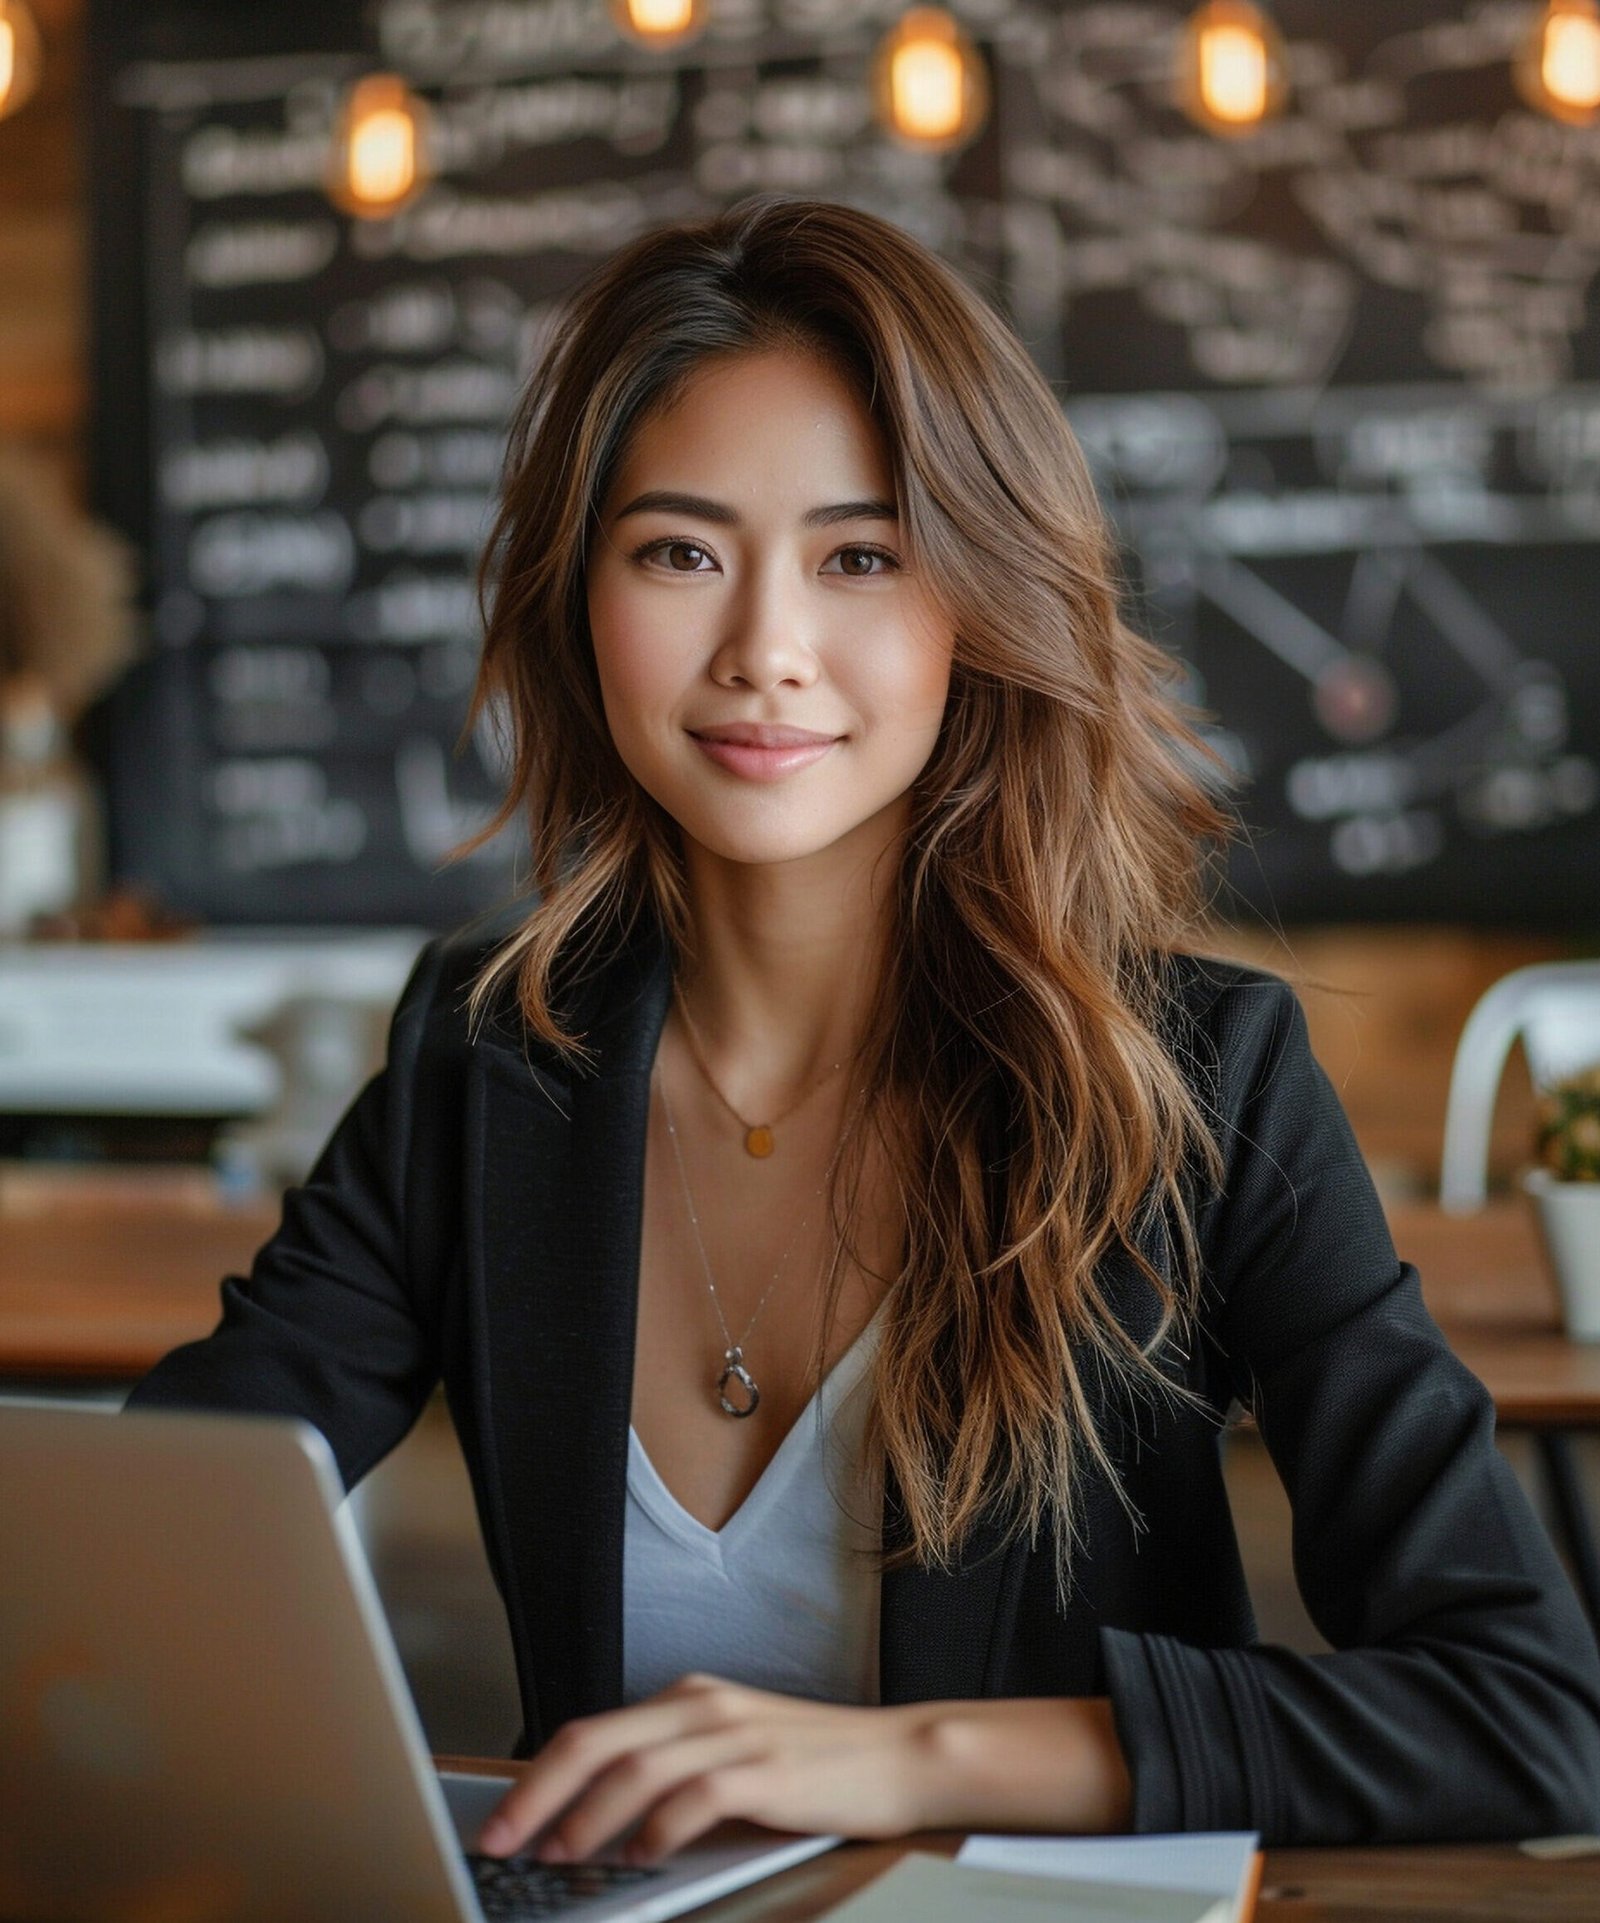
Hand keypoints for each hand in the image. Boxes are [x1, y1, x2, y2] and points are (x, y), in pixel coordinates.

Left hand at [478, 1675, 933, 1864]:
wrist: (900, 1757)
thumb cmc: (811, 1768)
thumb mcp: (730, 1753)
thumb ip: (670, 1772)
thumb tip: (591, 1824)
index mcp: (687, 1700)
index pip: (589, 1732)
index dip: (534, 1777)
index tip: (497, 1823)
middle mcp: (702, 1706)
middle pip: (596, 1742)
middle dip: (537, 1795)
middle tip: (501, 1843)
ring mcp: (736, 1734)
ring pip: (637, 1769)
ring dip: (588, 1818)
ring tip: (560, 1860)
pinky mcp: (769, 1770)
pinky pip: (698, 1796)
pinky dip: (660, 1829)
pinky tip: (641, 1859)